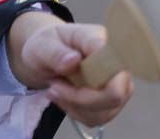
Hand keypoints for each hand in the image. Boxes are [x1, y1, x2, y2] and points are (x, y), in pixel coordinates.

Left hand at [11, 14, 134, 127]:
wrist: (45, 56)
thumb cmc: (46, 46)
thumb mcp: (41, 45)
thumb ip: (54, 52)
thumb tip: (74, 60)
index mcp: (100, 40)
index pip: (113, 64)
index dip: (91, 79)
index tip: (59, 76)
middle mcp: (117, 63)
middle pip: (114, 94)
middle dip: (80, 98)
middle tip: (54, 87)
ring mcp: (119, 84)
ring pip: (106, 110)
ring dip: (75, 106)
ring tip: (55, 90)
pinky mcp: (112, 102)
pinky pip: (99, 117)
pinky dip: (77, 113)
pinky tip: (64, 99)